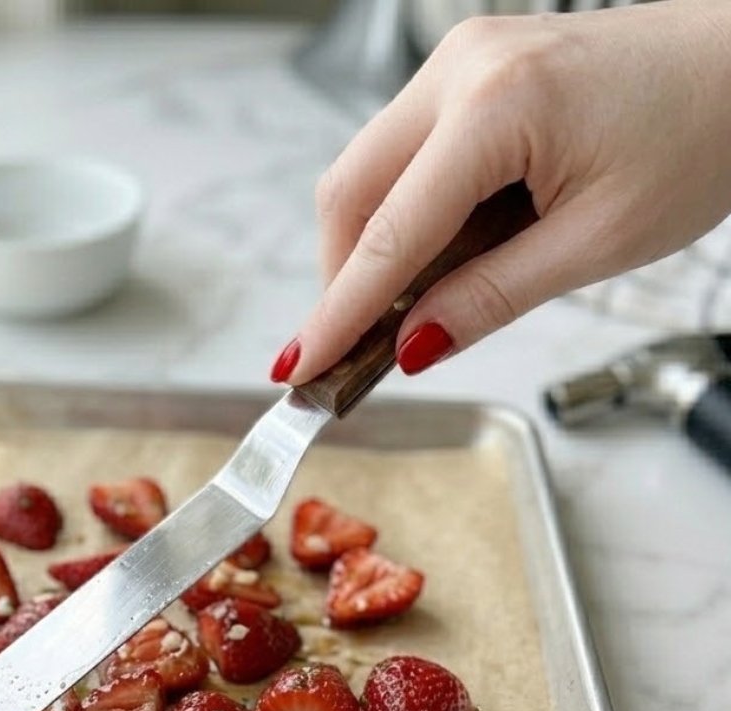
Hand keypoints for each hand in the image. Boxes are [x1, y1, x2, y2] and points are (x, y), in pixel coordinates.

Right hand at [276, 0, 730, 384]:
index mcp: (498, 106)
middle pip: (349, 192)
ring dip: (372, 251)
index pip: (388, 235)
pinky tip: (437, 257)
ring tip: (411, 308)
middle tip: (353, 352)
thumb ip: (490, 297)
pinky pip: (401, 156)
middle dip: (343, 280)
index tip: (297, 369)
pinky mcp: (467, 73)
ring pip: (366, 174)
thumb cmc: (701, 135)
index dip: (338, 313)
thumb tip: (409, 347)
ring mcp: (459, 63)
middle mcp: (461, 69)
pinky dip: (402, 217)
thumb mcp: (596, 242)